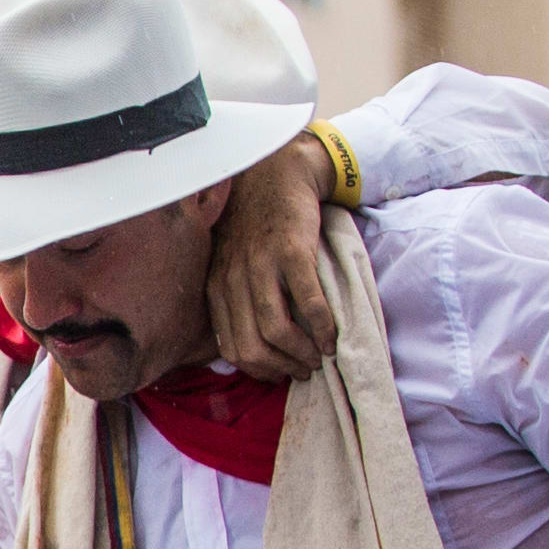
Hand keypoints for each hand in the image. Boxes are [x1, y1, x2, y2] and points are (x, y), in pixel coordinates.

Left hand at [203, 138, 339, 377]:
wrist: (275, 175)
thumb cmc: (258, 225)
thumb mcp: (232, 263)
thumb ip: (236, 298)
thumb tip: (256, 346)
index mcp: (216, 287)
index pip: (230, 348)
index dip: (259, 369)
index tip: (281, 373)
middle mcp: (232, 279)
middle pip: (251, 347)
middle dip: (281, 368)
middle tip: (305, 371)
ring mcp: (260, 265)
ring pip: (275, 331)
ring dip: (301, 353)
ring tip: (319, 357)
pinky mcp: (290, 252)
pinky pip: (307, 303)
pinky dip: (322, 327)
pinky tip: (332, 336)